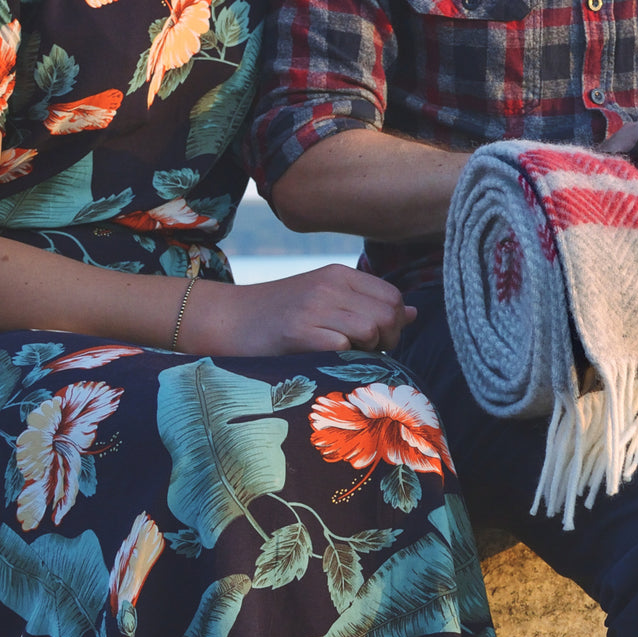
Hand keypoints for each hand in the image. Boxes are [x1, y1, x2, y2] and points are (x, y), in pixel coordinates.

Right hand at [188, 264, 416, 355]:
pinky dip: (344, 360)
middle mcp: (329, 285)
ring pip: (371, 330)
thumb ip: (367, 304)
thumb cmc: (279, 316)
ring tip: (347, 357)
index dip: (395, 323)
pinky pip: (344, 347)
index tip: (378, 340)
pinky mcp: (298, 332)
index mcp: (338, 274)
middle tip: (368, 353)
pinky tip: (327, 362)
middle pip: (388, 314)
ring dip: (367, 351)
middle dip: (388, 340)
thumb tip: (412, 312)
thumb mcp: (325, 299)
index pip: (392, 297)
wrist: (225, 320)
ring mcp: (313, 307)